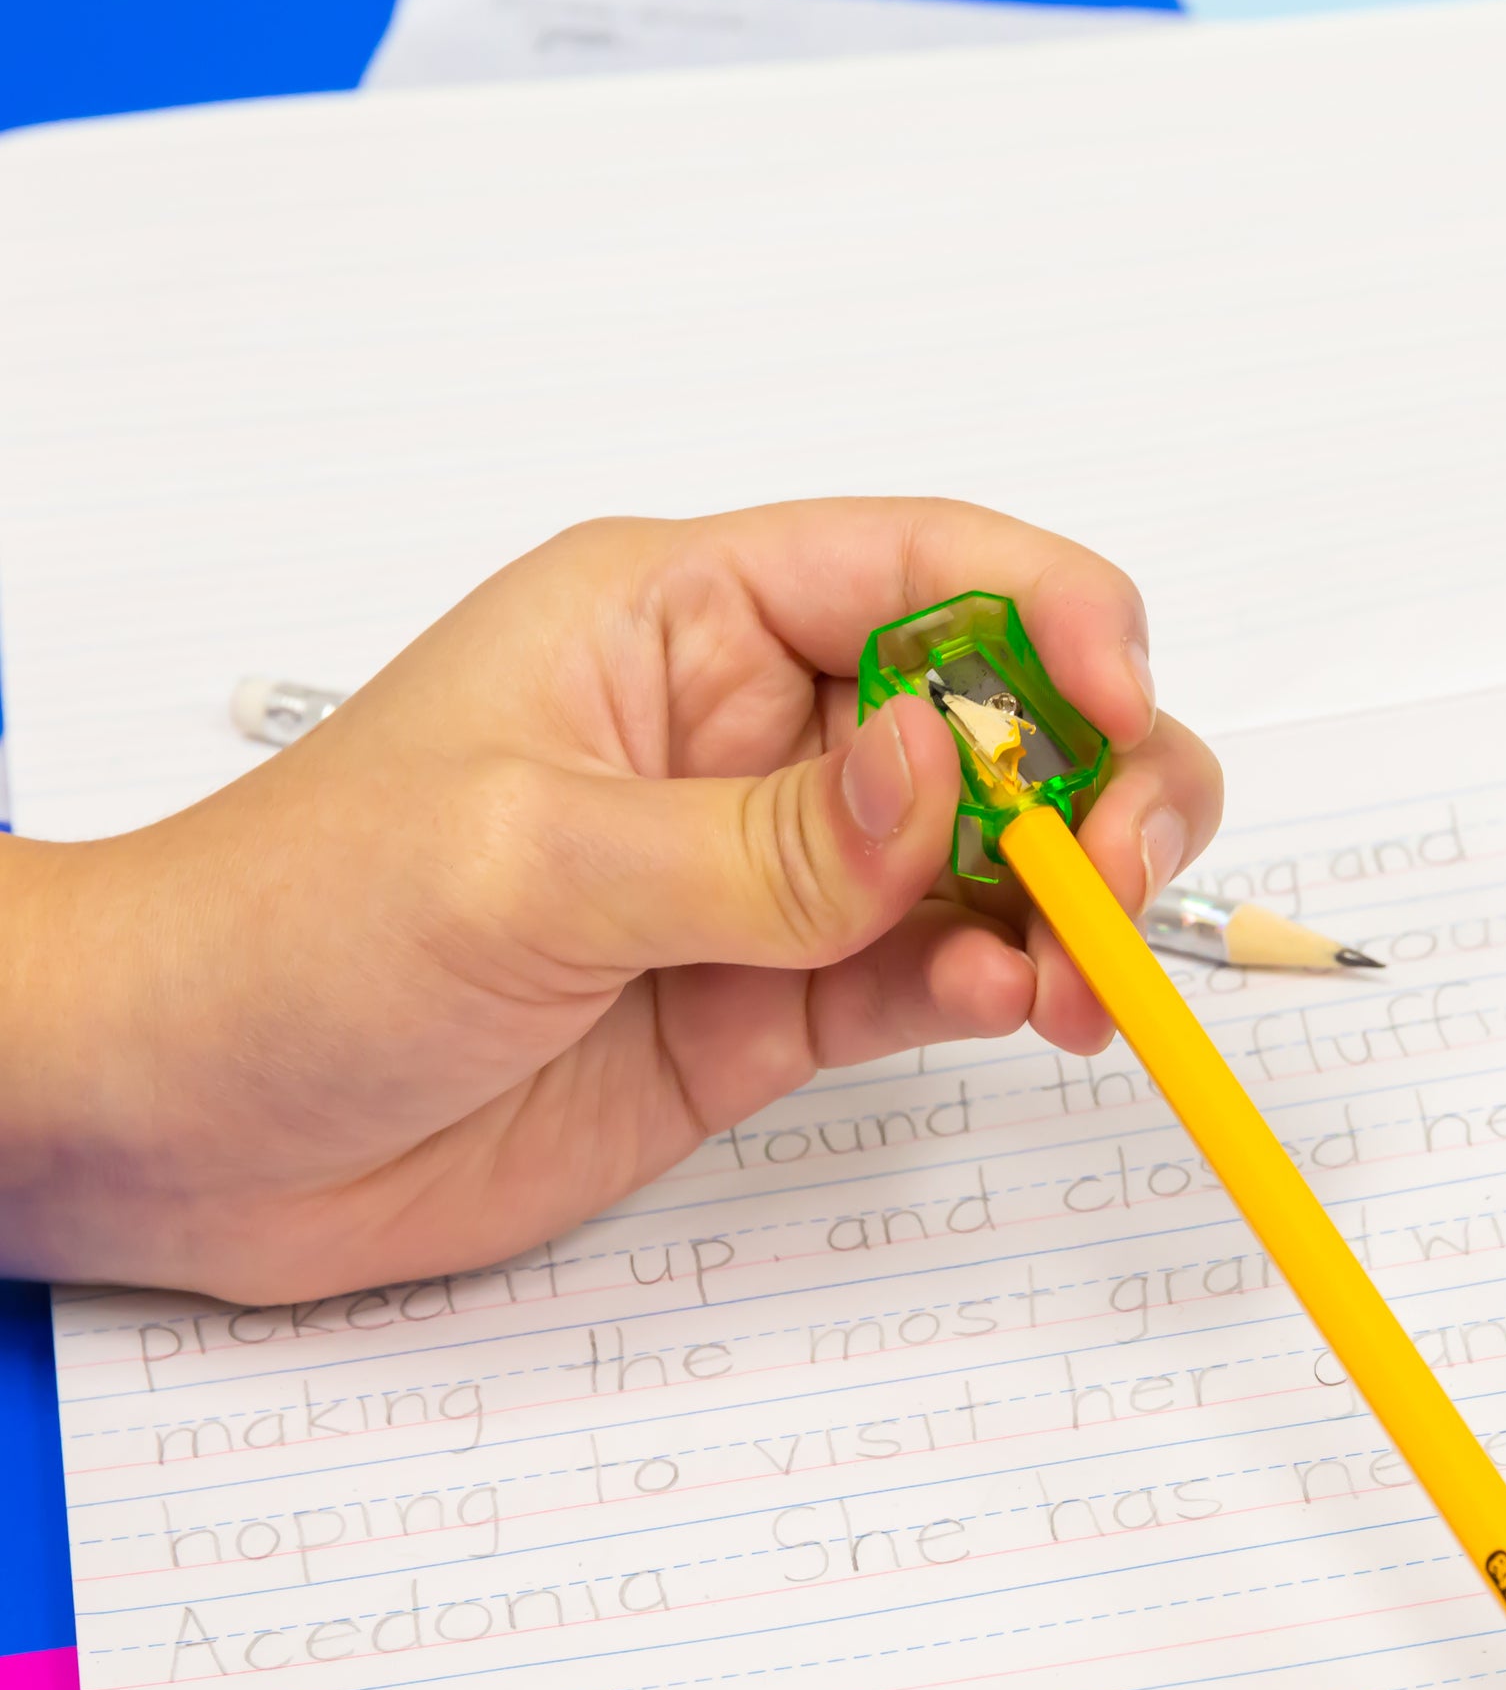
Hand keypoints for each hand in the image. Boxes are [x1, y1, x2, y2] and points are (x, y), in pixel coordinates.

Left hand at [0, 501, 1220, 1301]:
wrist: (193, 1121)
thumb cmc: (296, 929)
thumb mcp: (532, 861)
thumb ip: (763, 837)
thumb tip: (948, 769)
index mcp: (679, 617)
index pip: (916, 567)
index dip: (1052, 613)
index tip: (1123, 702)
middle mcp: (746, 731)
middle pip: (989, 711)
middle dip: (1092, 774)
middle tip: (1127, 868)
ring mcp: (767, 873)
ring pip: (979, 855)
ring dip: (1065, 900)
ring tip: (1083, 978)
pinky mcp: (768, 997)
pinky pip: (920, 975)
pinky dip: (987, 986)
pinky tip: (1006, 1008)